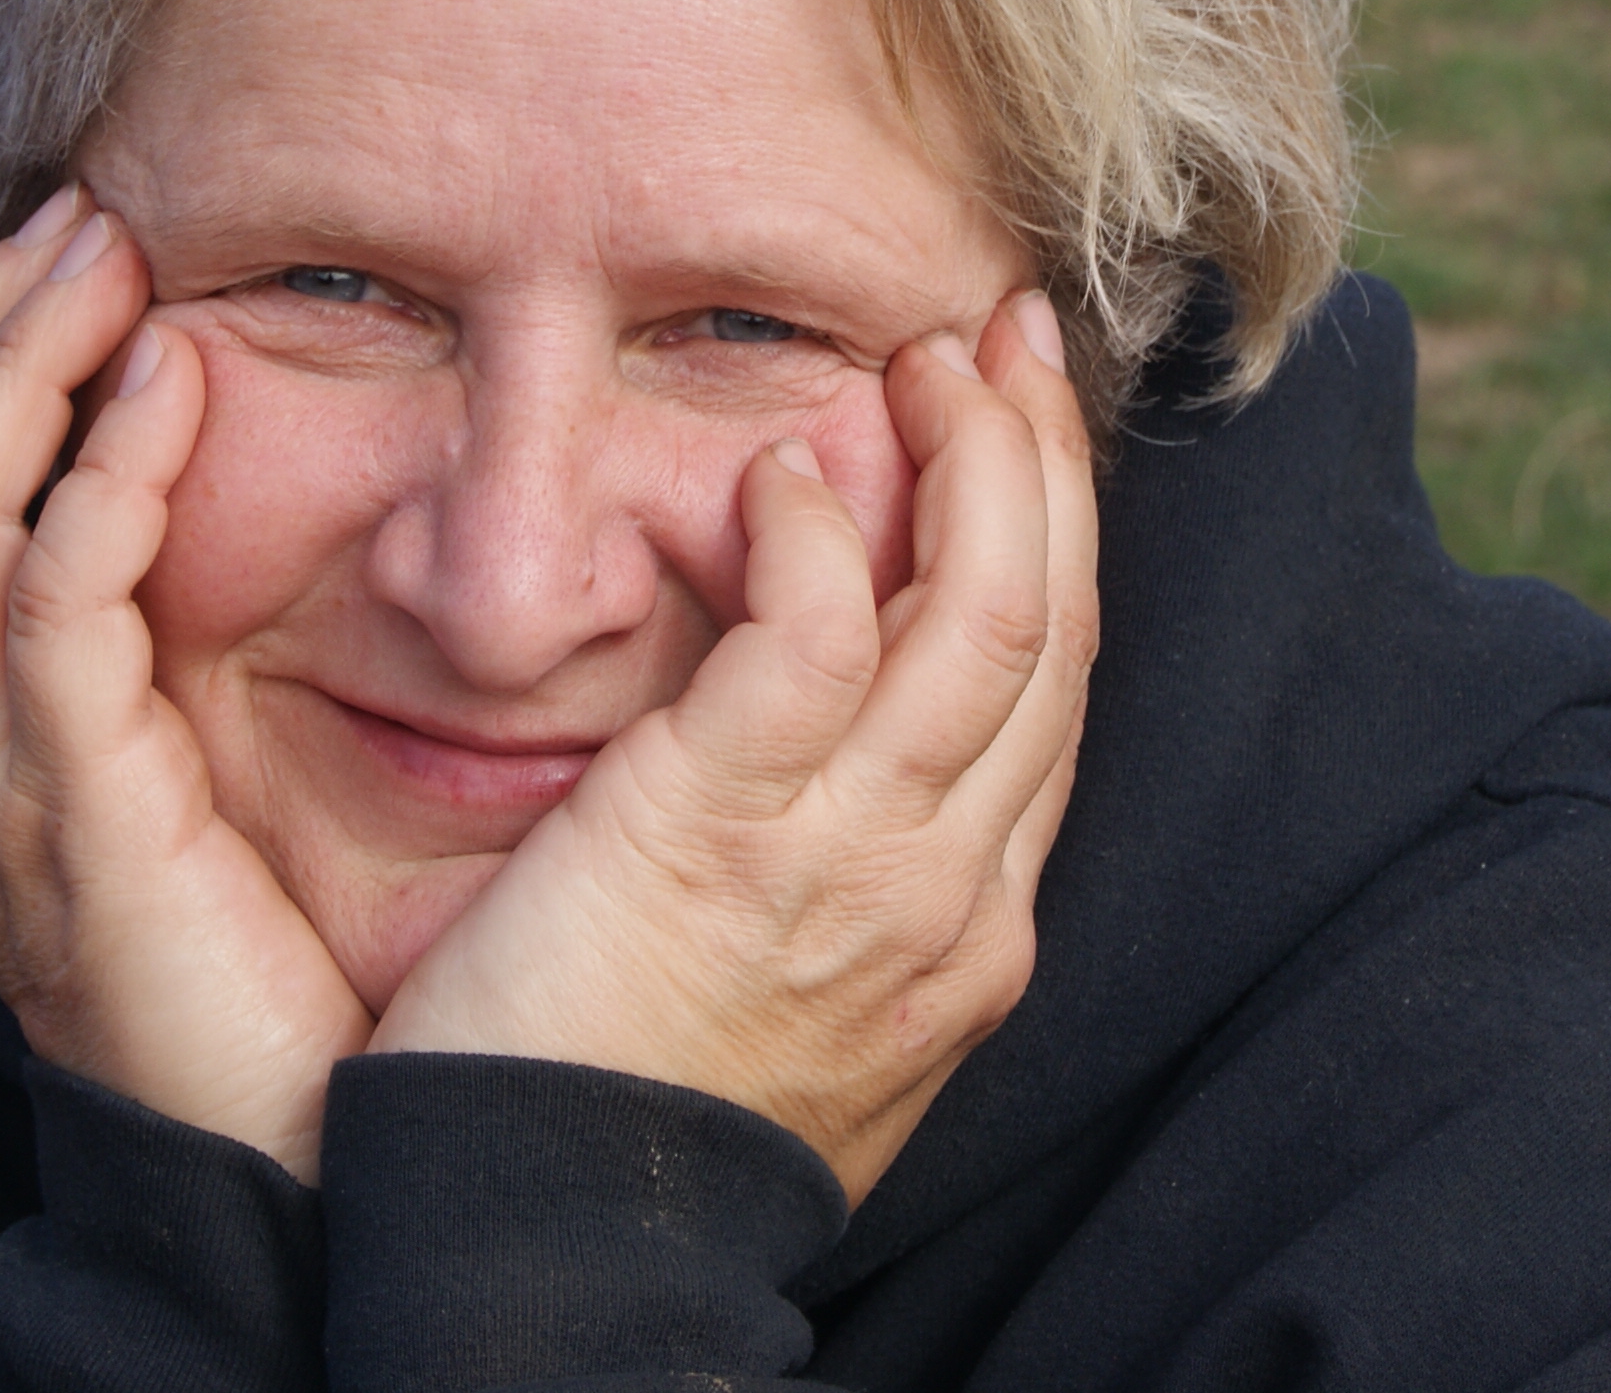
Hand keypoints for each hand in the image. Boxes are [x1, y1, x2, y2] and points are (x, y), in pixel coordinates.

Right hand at [0, 185, 370, 1173]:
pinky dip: (93, 492)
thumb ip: (241, 665)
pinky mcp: (70, 831)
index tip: (91, 245)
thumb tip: (350, 516)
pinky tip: (160, 397)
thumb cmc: (300, 987)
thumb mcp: (248, 791)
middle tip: (80, 206)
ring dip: (19, 369)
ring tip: (102, 252)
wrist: (291, 1185)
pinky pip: (47, 624)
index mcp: (5, 732)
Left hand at [369, 293, 1097, 1208]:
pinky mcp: (721, 832)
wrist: (555, 1278)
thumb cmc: (630, 1122)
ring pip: (981, 615)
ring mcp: (852, 862)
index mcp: (969, 923)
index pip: (1052, 688)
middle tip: (1009, 332)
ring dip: (968, 460)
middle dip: (1043, 461)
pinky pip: (818, 643)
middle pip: (1048, 629)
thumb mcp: (795, 996)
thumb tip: (842, 735)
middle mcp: (945, 888)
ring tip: (926, 354)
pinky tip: (785, 470)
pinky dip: (822, 538)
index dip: (1055, 533)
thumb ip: (843, 864)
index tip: (1025, 419)